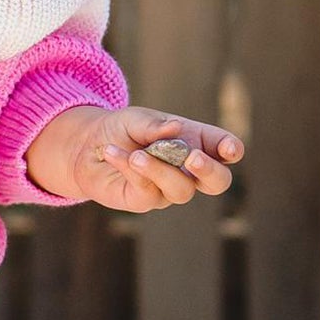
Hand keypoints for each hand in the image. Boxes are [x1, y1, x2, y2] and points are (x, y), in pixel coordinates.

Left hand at [56, 104, 243, 211]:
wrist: (87, 146)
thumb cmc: (122, 130)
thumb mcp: (137, 119)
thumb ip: (155, 124)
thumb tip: (175, 129)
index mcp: (197, 143)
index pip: (226, 150)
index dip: (232, 149)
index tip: (230, 149)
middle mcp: (189, 170)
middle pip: (218, 182)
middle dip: (209, 170)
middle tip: (193, 157)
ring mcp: (169, 189)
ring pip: (182, 190)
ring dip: (160, 170)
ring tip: (136, 154)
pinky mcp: (145, 201)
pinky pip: (147, 190)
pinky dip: (131, 169)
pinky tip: (112, 153)